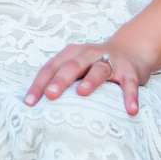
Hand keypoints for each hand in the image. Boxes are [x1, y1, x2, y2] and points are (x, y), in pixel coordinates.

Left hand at [24, 39, 158, 114]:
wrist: (131, 49)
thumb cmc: (95, 65)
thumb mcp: (77, 67)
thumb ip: (61, 81)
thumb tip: (37, 108)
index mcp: (71, 54)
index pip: (51, 68)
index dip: (39, 84)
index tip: (29, 103)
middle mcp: (89, 54)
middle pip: (72, 66)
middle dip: (61, 79)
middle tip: (50, 94)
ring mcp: (110, 61)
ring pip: (99, 70)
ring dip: (91, 81)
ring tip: (82, 93)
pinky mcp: (129, 71)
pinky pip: (129, 84)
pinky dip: (130, 96)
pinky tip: (130, 110)